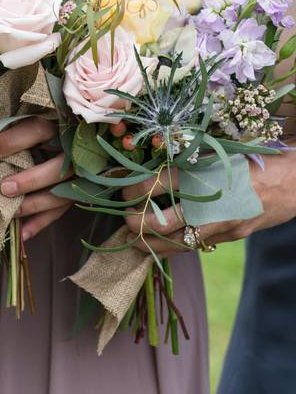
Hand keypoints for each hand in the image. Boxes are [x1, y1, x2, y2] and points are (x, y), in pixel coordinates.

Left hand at [0, 117, 72, 240]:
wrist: (94, 137)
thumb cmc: (55, 126)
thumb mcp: (42, 120)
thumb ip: (19, 131)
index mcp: (65, 126)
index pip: (39, 130)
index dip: (14, 141)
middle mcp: (78, 151)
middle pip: (56, 169)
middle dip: (29, 181)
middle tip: (4, 188)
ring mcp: (84, 175)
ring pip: (60, 194)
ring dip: (33, 205)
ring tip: (10, 212)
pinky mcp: (83, 193)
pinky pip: (61, 211)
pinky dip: (40, 223)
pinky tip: (22, 234)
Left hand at [121, 148, 295, 255]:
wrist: (295, 180)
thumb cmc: (251, 160)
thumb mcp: (215, 154)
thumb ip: (184, 163)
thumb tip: (148, 172)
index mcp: (203, 174)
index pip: (156, 184)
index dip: (133, 189)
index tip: (122, 191)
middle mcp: (209, 202)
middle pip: (160, 223)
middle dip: (135, 224)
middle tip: (125, 220)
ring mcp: (222, 224)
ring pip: (177, 243)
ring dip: (151, 243)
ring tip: (135, 240)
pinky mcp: (231, 235)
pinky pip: (196, 245)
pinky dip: (175, 246)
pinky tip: (163, 243)